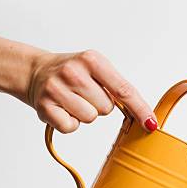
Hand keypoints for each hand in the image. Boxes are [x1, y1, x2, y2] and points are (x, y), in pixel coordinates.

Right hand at [27, 50, 157, 132]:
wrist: (34, 71)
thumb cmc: (73, 73)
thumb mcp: (96, 69)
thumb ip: (119, 88)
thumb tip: (145, 116)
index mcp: (92, 60)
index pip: (123, 90)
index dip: (140, 109)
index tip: (151, 123)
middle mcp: (73, 72)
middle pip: (107, 108)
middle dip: (99, 105)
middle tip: (83, 93)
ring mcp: (56, 89)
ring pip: (90, 118)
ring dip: (84, 114)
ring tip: (72, 100)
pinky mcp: (44, 107)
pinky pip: (72, 127)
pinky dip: (70, 123)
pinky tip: (62, 109)